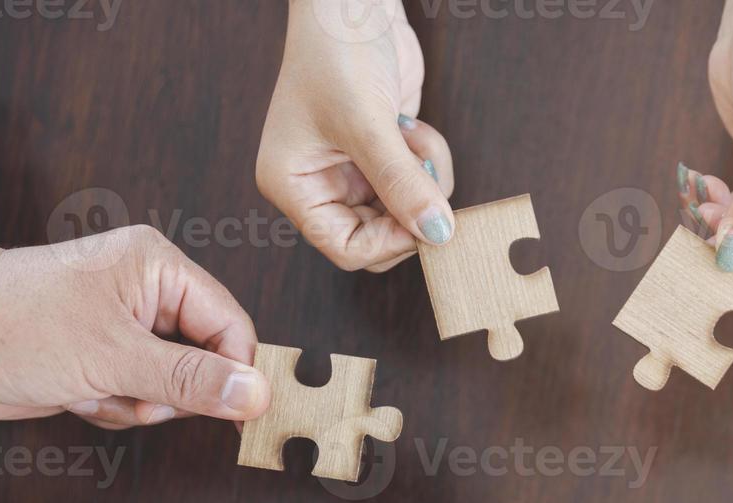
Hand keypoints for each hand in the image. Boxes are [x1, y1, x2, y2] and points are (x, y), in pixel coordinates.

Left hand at [0, 228, 269, 428]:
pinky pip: (140, 398)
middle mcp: (148, 294)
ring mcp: (126, 327)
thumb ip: (191, 378)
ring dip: (137, 404)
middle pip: (206, 360)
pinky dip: (113, 407)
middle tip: (137, 397)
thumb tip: (255, 394)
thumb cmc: (13, 327)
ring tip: (94, 389)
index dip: (236, 371)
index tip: (237, 413)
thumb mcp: (114, 356)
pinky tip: (78, 393)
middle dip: (171, 392)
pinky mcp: (106, 358)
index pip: (231, 325)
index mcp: (158, 268)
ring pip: (172, 387)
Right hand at [257, 0, 454, 272]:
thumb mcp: (369, 123)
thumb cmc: (337, 51)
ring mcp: (355, 171)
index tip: (424, 221)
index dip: (389, 243)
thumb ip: (403, 184)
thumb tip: (438, 235)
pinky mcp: (385, 156)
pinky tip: (411, 126)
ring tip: (410, 134)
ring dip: (424, 179)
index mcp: (294, 185)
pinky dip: (428, 160)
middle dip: (410, 210)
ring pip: (407, 214)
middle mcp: (320, 184)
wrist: (354, 2)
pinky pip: (420, 184)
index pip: (345, 248)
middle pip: (380, 238)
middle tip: (424, 176)